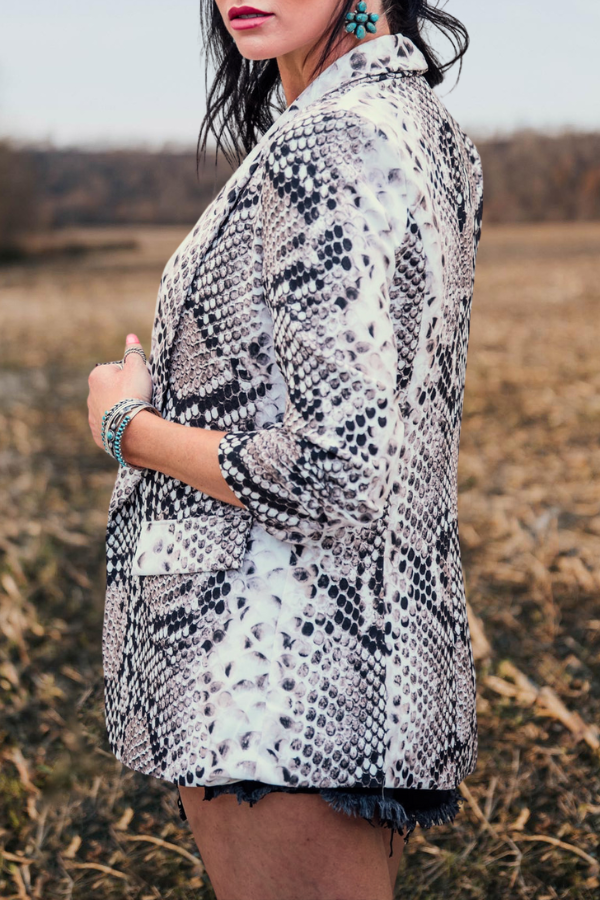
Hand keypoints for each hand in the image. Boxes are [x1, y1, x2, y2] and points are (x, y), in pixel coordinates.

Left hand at [87, 333, 153, 450]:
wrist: (131, 428)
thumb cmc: (133, 394)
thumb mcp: (137, 368)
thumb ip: (133, 352)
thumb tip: (130, 336)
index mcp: (96, 376)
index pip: (116, 371)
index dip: (130, 376)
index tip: (138, 384)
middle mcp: (89, 396)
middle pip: (111, 390)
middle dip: (123, 393)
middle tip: (137, 399)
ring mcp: (92, 416)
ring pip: (109, 408)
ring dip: (119, 409)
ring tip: (133, 414)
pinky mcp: (97, 433)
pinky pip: (108, 426)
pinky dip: (117, 425)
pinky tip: (127, 426)